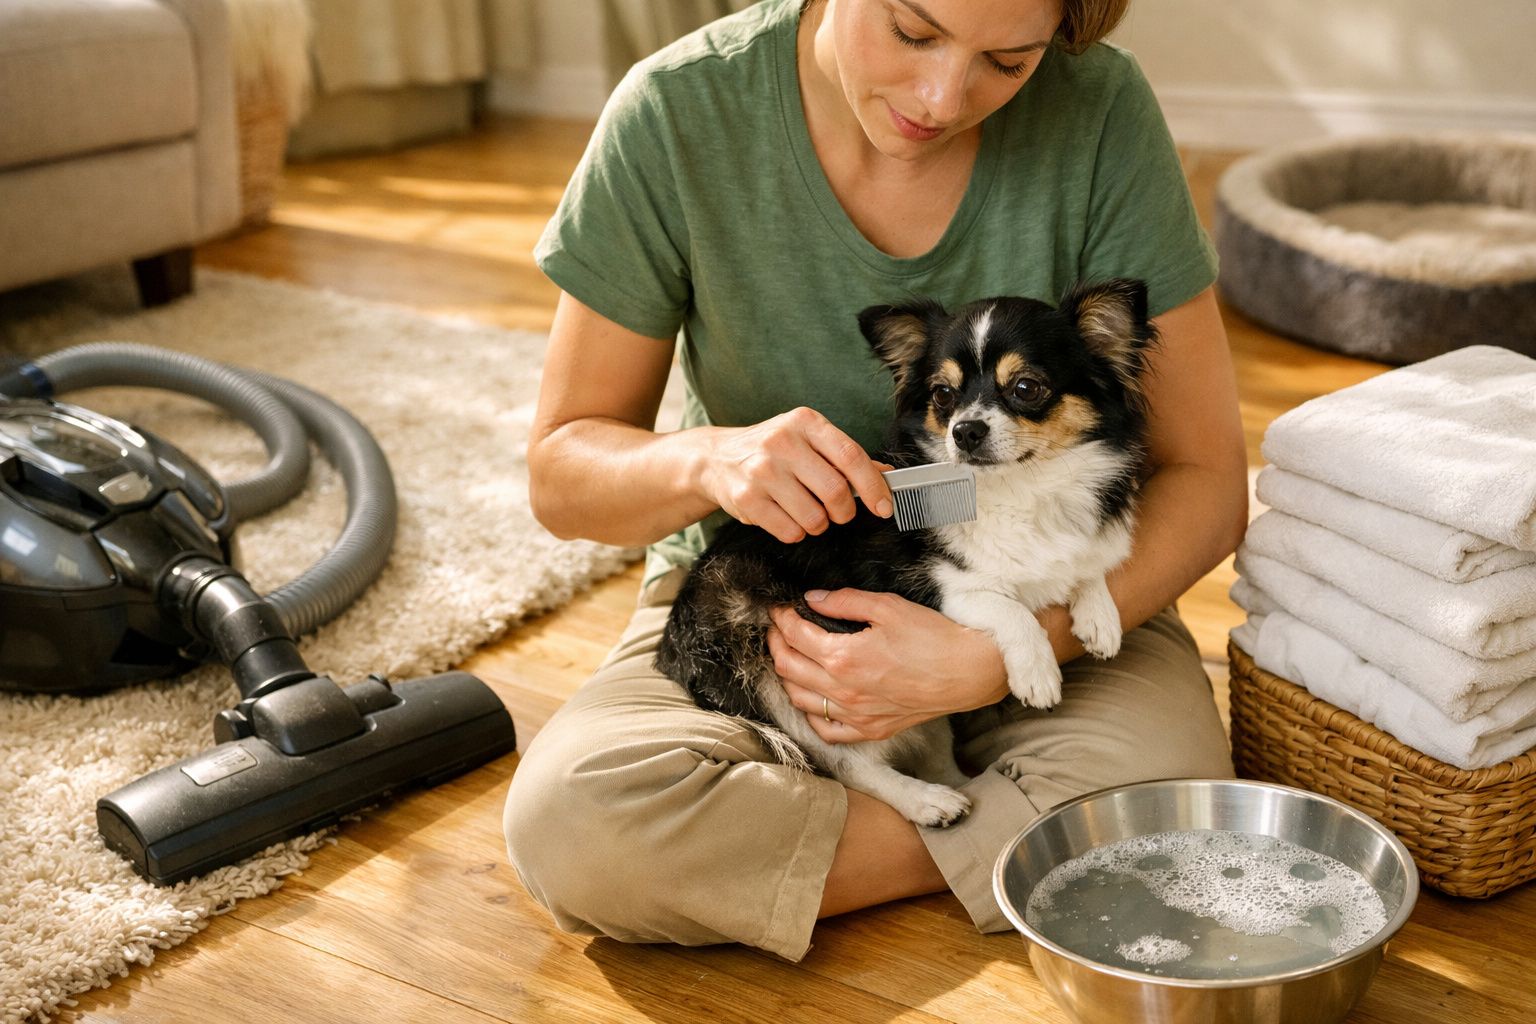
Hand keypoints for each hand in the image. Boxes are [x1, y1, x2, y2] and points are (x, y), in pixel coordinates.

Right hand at [697, 408, 892, 542]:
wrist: (715, 458)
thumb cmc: (772, 450)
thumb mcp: (807, 440)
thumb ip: (844, 457)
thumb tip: (887, 476)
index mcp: (805, 422)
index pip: (850, 455)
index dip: (873, 486)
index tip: (884, 507)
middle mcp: (782, 442)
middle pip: (836, 491)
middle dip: (844, 511)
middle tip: (838, 513)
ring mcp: (761, 470)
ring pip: (814, 518)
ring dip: (818, 525)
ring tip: (806, 512)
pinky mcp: (746, 498)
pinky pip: (790, 531)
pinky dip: (795, 532)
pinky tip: (785, 516)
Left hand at [767, 588, 1009, 742]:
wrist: (969, 672)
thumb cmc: (933, 636)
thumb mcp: (888, 606)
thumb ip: (845, 601)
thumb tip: (813, 599)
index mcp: (844, 657)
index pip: (795, 636)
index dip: (781, 618)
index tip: (779, 608)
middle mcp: (843, 691)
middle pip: (788, 668)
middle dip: (776, 644)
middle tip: (778, 629)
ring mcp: (855, 715)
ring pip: (800, 700)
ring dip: (787, 676)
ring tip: (790, 658)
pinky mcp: (870, 730)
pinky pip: (827, 730)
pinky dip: (812, 714)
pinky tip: (814, 698)